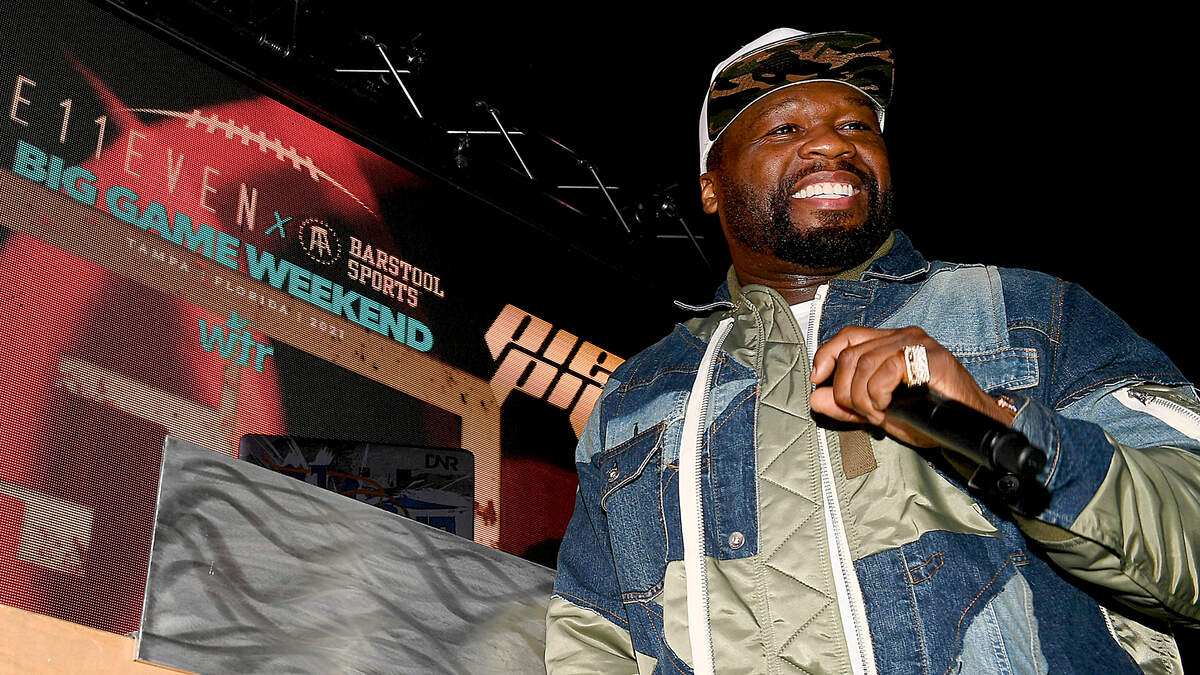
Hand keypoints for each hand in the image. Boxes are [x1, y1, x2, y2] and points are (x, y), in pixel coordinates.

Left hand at [809, 326, 1013, 447]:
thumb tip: (815, 397)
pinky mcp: (931, 357)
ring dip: (864, 397)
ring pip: (865, 363)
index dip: (827, 355)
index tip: (818, 378)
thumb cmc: (928, 417)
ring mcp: (918, 344)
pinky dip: (879, 393)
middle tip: (863, 413)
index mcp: (889, 343)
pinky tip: (887, 407)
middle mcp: (902, 337)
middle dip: (846, 391)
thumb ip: (846, 406)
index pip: (848, 336)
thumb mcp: (878, 412)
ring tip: (879, 413)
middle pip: (851, 354)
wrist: (968, 427)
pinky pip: (888, 369)